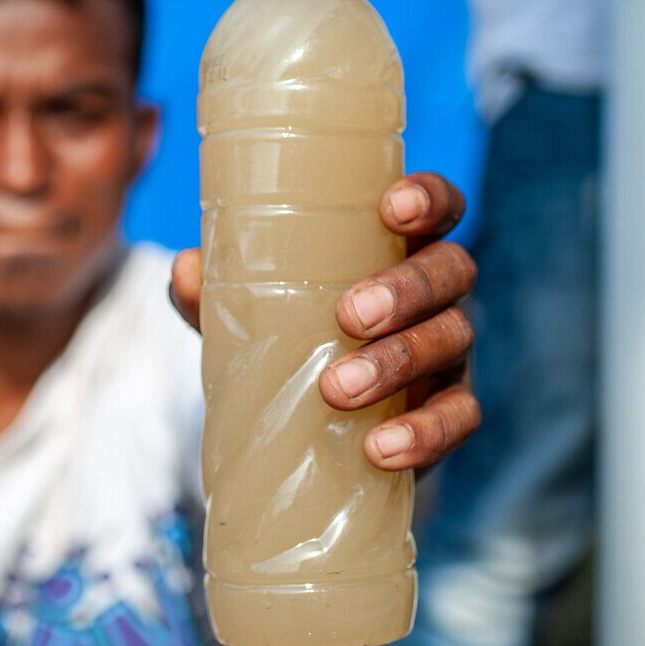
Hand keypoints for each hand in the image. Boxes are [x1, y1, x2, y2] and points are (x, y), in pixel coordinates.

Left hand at [170, 171, 478, 472]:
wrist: (311, 434)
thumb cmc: (291, 342)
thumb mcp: (252, 315)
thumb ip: (218, 292)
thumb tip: (186, 269)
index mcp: (401, 248)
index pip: (438, 206)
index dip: (428, 198)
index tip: (391, 207)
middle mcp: (437, 294)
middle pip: (450, 272)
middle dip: (405, 288)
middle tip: (349, 316)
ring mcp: (450, 352)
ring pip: (452, 340)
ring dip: (398, 361)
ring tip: (338, 388)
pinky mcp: (450, 412)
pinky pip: (459, 418)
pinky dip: (422, 433)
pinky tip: (379, 448)